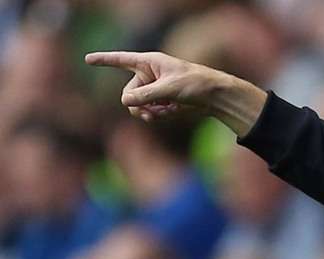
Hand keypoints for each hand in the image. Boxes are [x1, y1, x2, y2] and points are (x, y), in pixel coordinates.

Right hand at [84, 51, 218, 120]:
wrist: (216, 97)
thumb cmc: (196, 84)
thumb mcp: (170, 89)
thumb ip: (146, 95)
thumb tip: (126, 102)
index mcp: (149, 62)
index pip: (121, 60)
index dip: (104, 60)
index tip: (87, 59)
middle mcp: (150, 75)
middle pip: (129, 93)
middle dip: (138, 104)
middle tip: (151, 110)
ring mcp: (155, 90)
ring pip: (138, 106)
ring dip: (147, 112)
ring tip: (162, 113)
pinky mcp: (162, 102)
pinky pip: (150, 112)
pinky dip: (158, 115)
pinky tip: (172, 112)